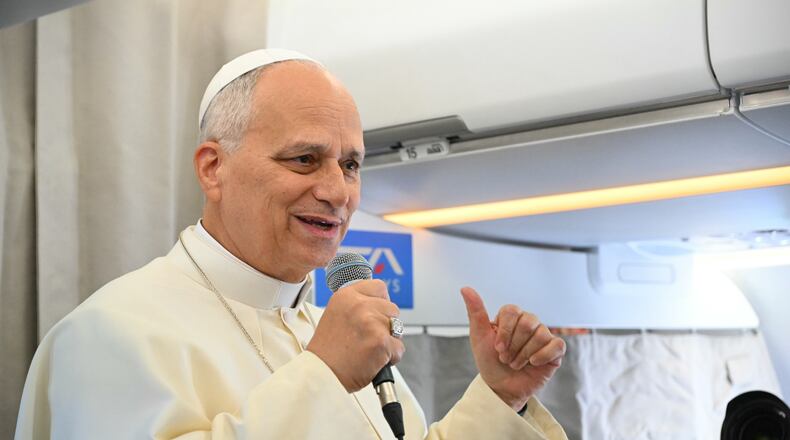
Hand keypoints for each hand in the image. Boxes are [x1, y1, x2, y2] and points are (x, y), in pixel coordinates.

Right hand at [307, 279, 403, 391]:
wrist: (322, 374)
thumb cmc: (327, 352)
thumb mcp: (336, 315)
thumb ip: (357, 307)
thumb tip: (378, 305)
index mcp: (346, 296)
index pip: (378, 287)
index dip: (381, 302)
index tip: (377, 313)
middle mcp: (359, 305)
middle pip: (391, 308)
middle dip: (385, 324)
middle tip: (369, 338)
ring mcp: (371, 322)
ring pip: (397, 328)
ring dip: (389, 340)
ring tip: (369, 350)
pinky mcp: (381, 341)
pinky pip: (399, 348)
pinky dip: (391, 358)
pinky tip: (373, 360)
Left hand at [461, 287, 565, 410]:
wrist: (501, 387)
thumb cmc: (489, 361)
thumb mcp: (479, 337)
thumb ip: (475, 312)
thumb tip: (465, 288)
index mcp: (511, 316)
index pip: (512, 311)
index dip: (504, 331)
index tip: (497, 348)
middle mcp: (529, 322)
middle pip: (527, 323)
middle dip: (513, 346)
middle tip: (506, 358)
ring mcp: (543, 335)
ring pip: (541, 335)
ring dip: (524, 355)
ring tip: (516, 364)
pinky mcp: (555, 350)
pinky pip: (557, 345)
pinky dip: (543, 356)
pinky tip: (533, 363)